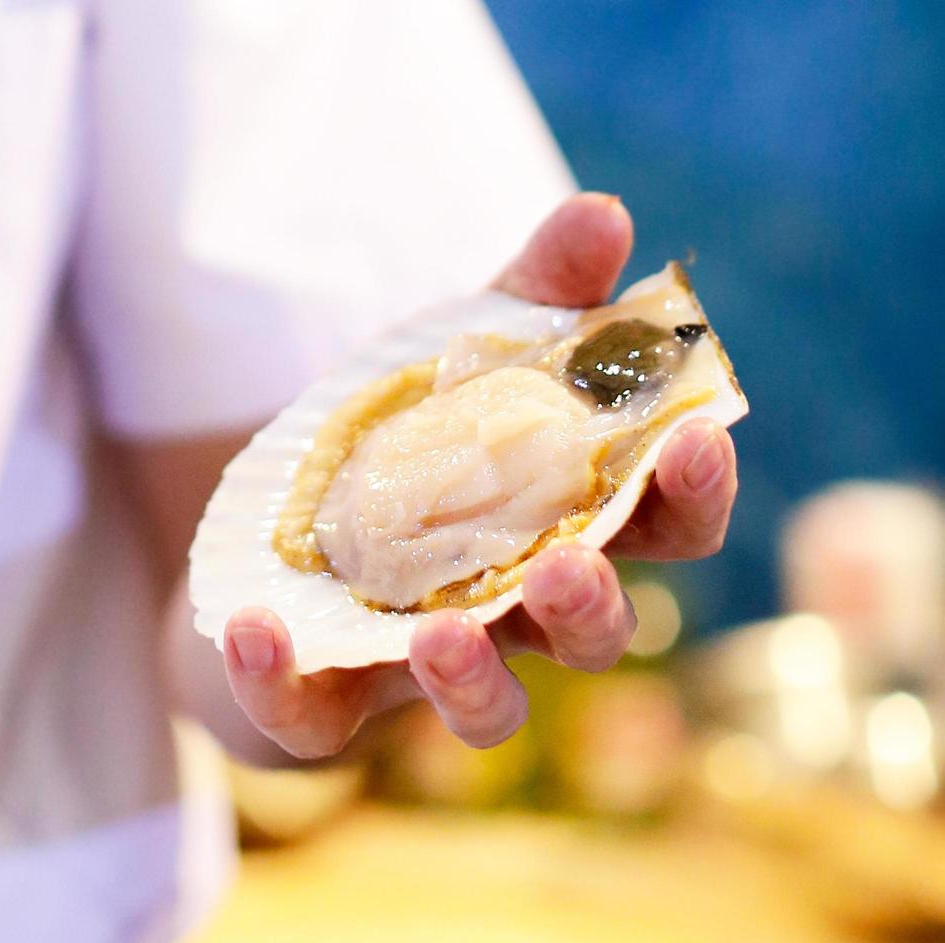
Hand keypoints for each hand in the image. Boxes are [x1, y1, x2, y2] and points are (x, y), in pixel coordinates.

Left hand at [222, 192, 738, 758]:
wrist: (275, 546)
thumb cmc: (399, 457)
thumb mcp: (454, 365)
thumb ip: (527, 301)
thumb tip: (603, 214)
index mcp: (563, 530)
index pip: (663, 528)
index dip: (693, 494)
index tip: (697, 437)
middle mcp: (513, 615)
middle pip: (593, 634)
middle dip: (589, 608)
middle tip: (562, 567)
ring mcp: (424, 668)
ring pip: (486, 708)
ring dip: (472, 679)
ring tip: (441, 632)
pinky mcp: (326, 702)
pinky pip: (312, 718)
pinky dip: (281, 682)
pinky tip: (256, 631)